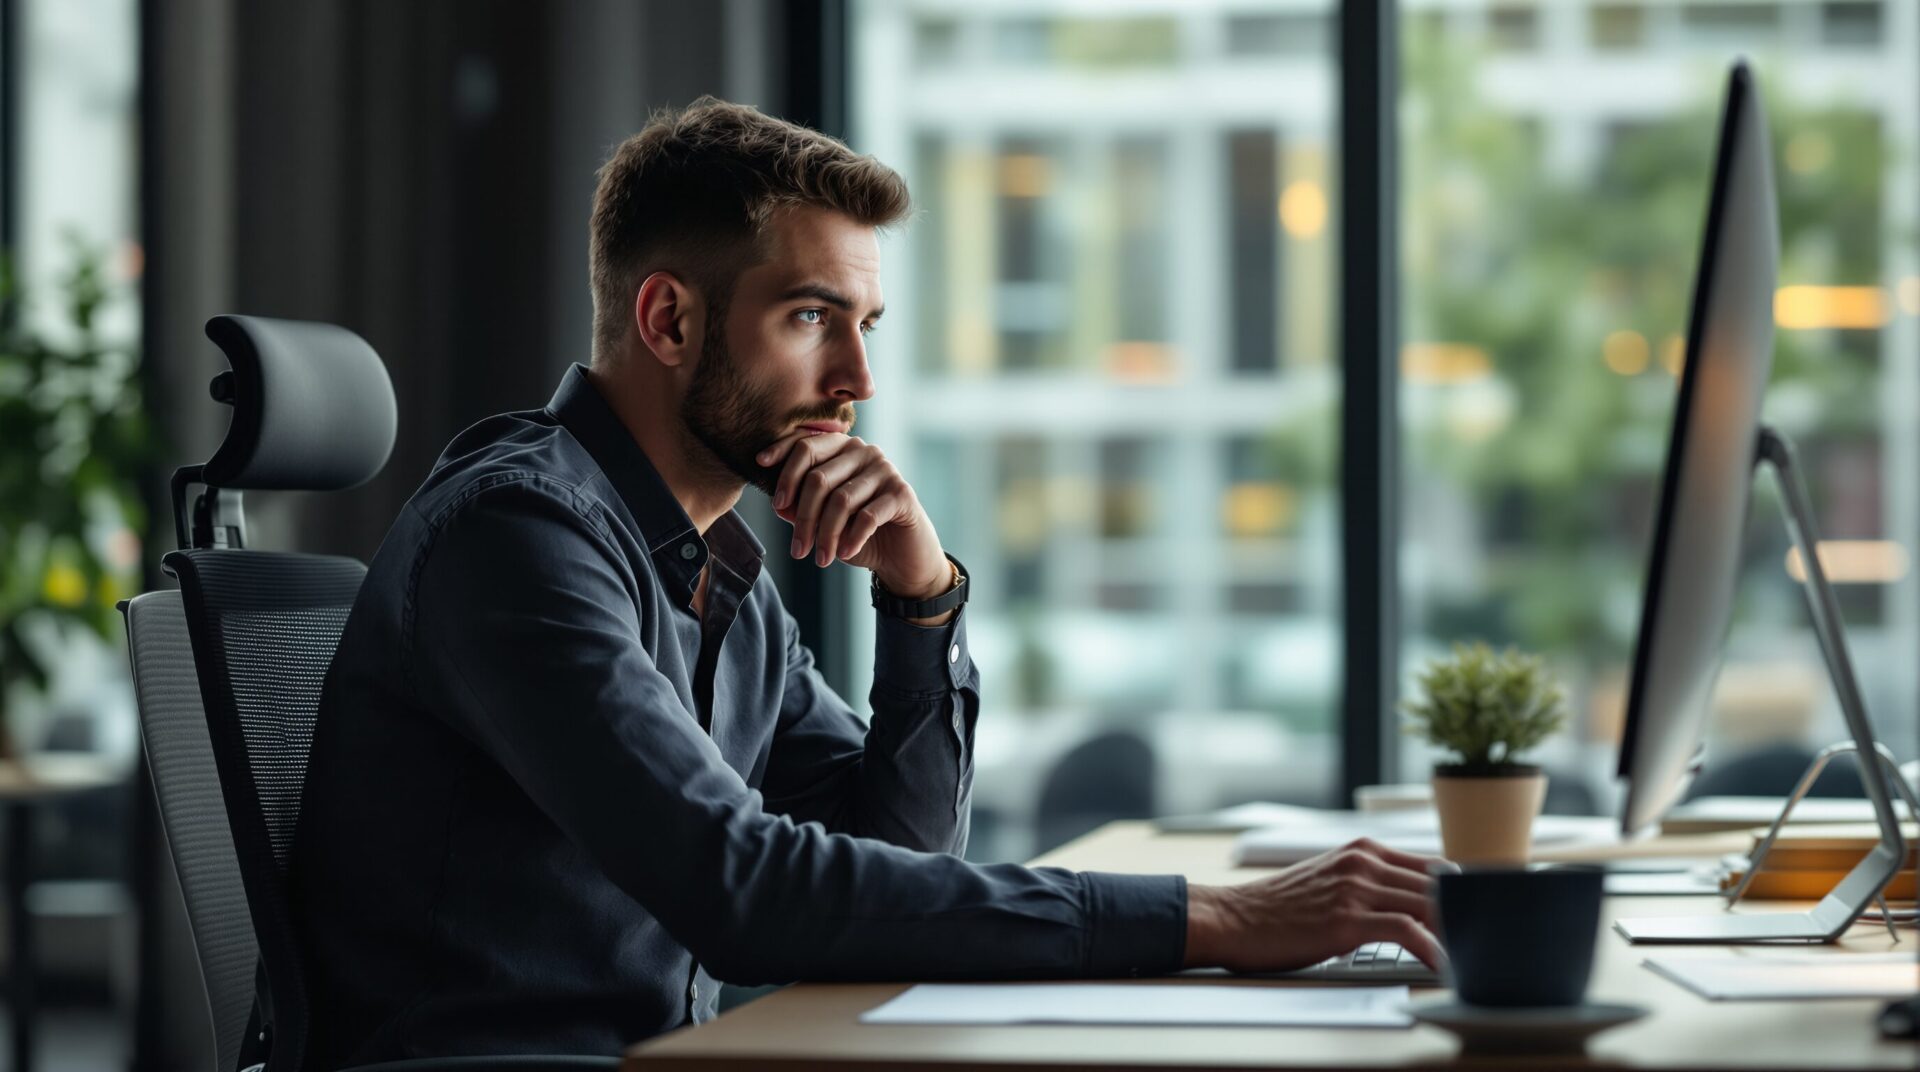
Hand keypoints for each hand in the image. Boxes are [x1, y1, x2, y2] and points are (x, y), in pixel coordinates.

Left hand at [756, 430, 950, 598]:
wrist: (900, 557)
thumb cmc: (857, 533)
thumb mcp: (823, 522)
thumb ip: (801, 509)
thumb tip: (779, 505)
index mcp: (840, 448)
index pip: (805, 446)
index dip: (784, 469)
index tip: (774, 499)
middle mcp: (863, 451)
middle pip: (818, 478)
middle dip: (804, 519)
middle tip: (798, 549)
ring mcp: (885, 469)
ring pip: (841, 500)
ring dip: (826, 535)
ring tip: (821, 559)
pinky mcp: (902, 493)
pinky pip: (868, 515)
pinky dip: (852, 538)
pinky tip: (845, 553)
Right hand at [1183, 838, 1451, 971]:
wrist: (1232, 918)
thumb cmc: (1276, 908)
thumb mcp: (1327, 881)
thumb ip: (1366, 884)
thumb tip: (1408, 908)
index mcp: (1361, 850)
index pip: (1432, 866)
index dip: (1459, 894)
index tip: (1477, 915)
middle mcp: (1362, 862)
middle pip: (1436, 885)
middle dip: (1463, 914)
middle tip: (1483, 939)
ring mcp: (1355, 889)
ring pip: (1427, 905)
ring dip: (1453, 932)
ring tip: (1470, 953)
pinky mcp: (1346, 919)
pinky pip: (1406, 930)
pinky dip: (1431, 948)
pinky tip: (1441, 964)